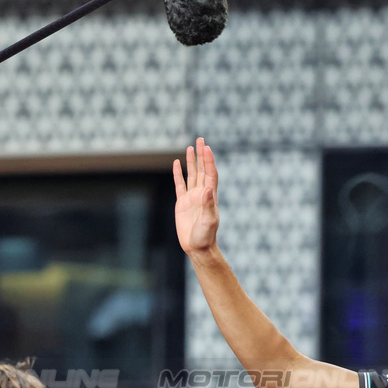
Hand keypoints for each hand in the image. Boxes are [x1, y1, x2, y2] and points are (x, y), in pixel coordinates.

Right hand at [172, 137, 220, 255]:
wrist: (198, 247)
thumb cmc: (206, 236)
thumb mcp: (209, 221)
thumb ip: (208, 205)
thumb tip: (208, 189)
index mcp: (210, 196)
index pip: (210, 173)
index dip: (209, 161)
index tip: (207, 148)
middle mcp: (202, 194)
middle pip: (202, 170)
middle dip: (201, 155)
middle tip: (200, 139)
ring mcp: (192, 198)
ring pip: (192, 175)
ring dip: (191, 162)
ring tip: (190, 147)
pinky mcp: (182, 203)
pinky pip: (180, 185)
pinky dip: (178, 174)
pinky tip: (177, 164)